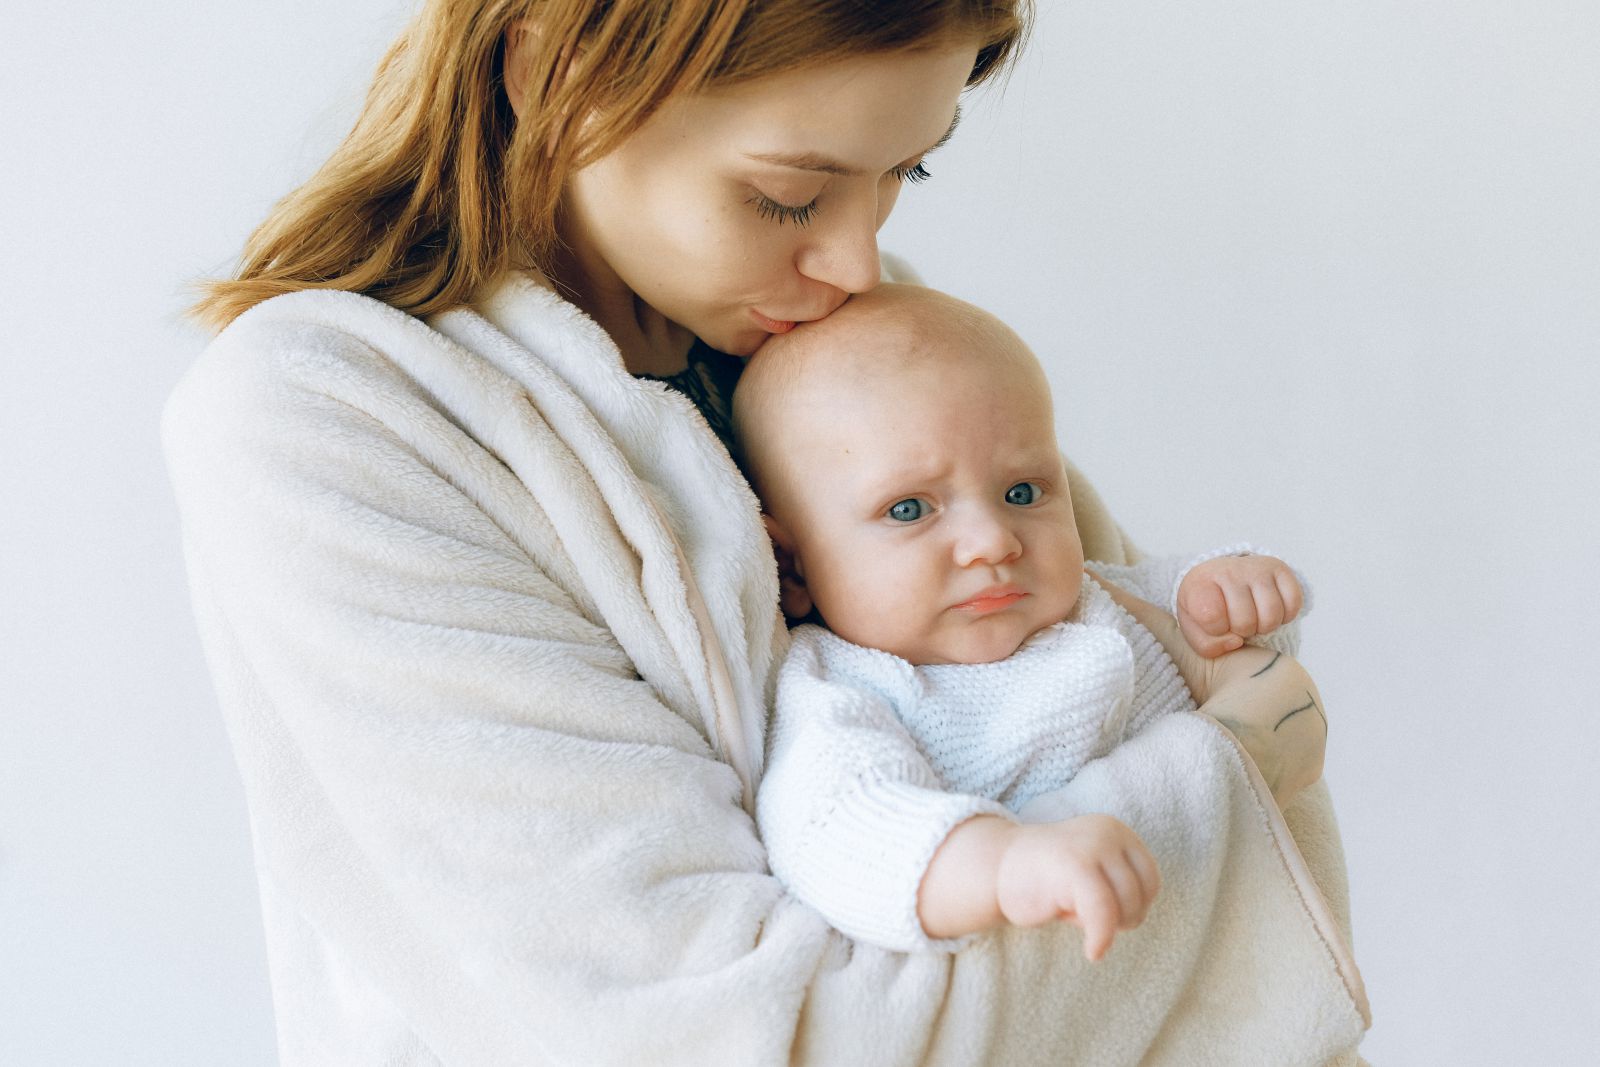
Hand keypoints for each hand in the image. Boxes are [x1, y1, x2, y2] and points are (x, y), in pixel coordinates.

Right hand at [994, 815, 1159, 960]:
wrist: (994, 867)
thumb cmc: (1044, 879)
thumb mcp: (1091, 874)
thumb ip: (1118, 885)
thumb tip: (1139, 914)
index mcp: (1115, 830)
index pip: (1150, 878)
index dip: (1135, 906)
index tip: (1107, 915)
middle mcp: (1107, 833)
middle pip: (1142, 893)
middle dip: (1121, 918)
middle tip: (1085, 918)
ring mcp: (1091, 847)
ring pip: (1127, 906)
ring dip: (1107, 926)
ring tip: (1075, 918)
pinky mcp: (1075, 867)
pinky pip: (1106, 914)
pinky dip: (1102, 939)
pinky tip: (1092, 953)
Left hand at [1177, 554, 1302, 657]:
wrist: (1224, 579)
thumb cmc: (1208, 611)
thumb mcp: (1196, 630)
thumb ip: (1208, 645)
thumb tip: (1236, 642)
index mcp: (1198, 583)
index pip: (1211, 617)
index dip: (1217, 630)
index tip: (1216, 624)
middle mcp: (1228, 570)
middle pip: (1245, 621)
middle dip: (1242, 631)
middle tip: (1237, 623)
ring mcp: (1255, 567)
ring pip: (1272, 615)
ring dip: (1265, 627)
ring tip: (1254, 618)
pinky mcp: (1280, 568)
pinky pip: (1293, 604)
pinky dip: (1286, 616)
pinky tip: (1270, 611)